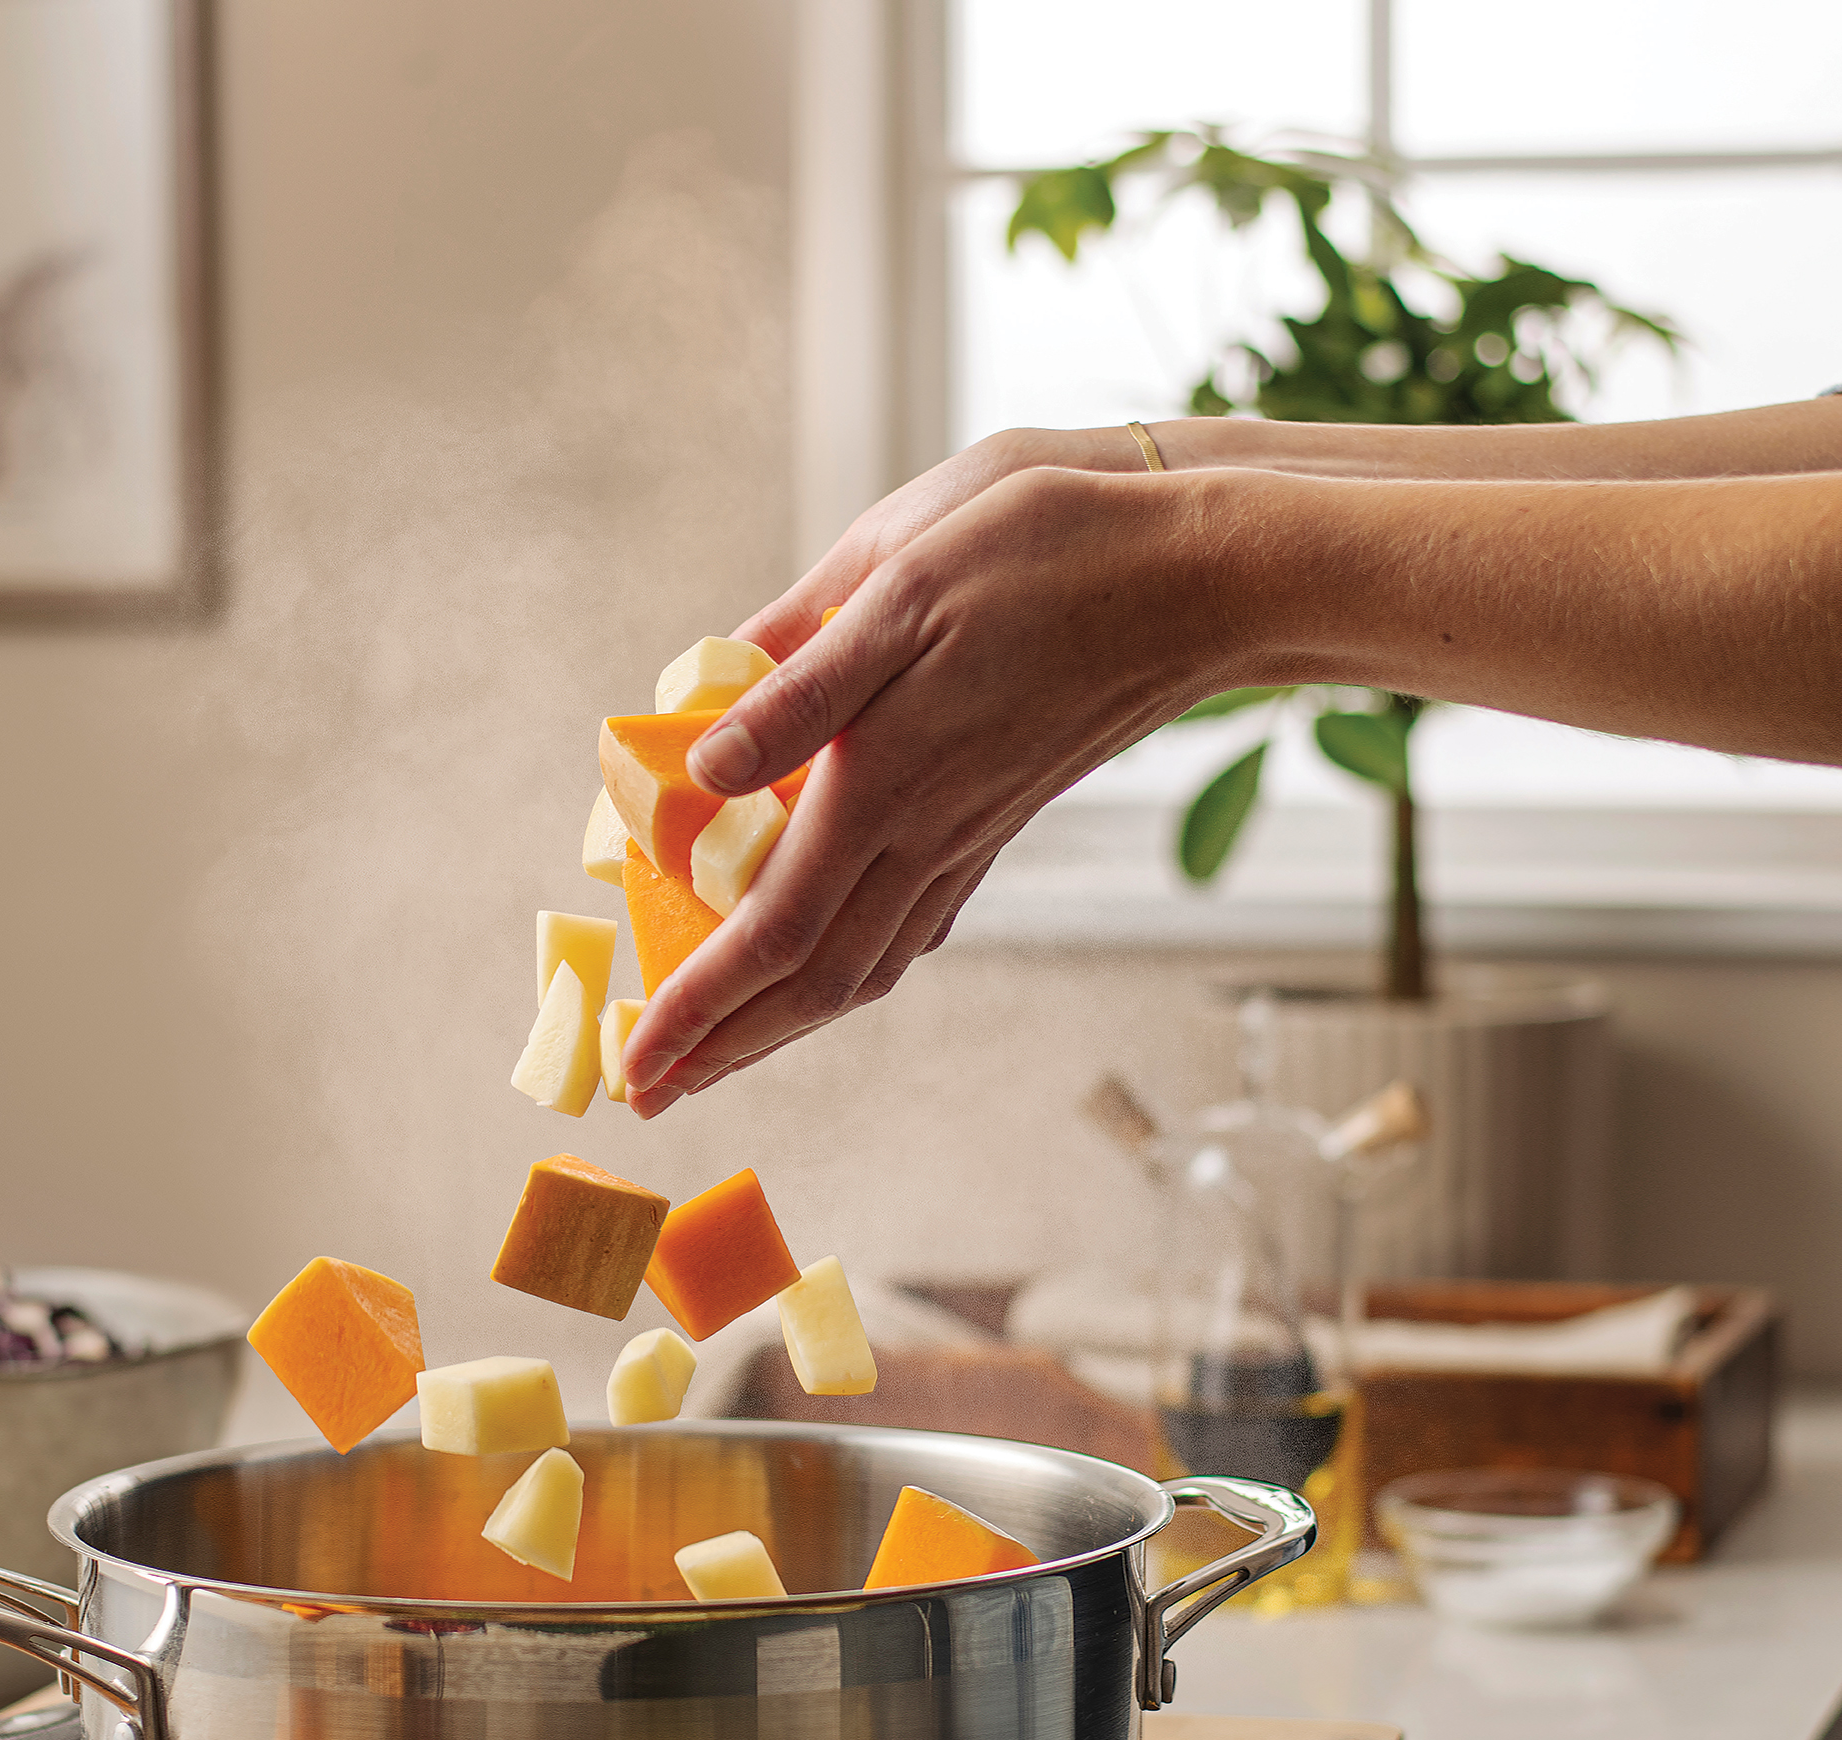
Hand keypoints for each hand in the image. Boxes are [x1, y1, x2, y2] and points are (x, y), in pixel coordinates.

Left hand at [621, 464, 1263, 1110]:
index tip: (636, 1062)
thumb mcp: (899, 577)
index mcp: (884, 782)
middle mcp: (927, 833)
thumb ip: (800, 686)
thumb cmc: (1051, 547)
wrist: (1205, 572)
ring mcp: (970, 833)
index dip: (697, 1006)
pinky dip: (854, 969)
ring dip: (784, 1021)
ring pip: (864, 964)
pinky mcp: (999, 816)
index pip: (769, 933)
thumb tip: (703, 769)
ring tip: (722, 1049)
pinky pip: (912, 925)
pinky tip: (833, 966)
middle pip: (812, 981)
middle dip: (725, 1045)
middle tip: (651, 1090)